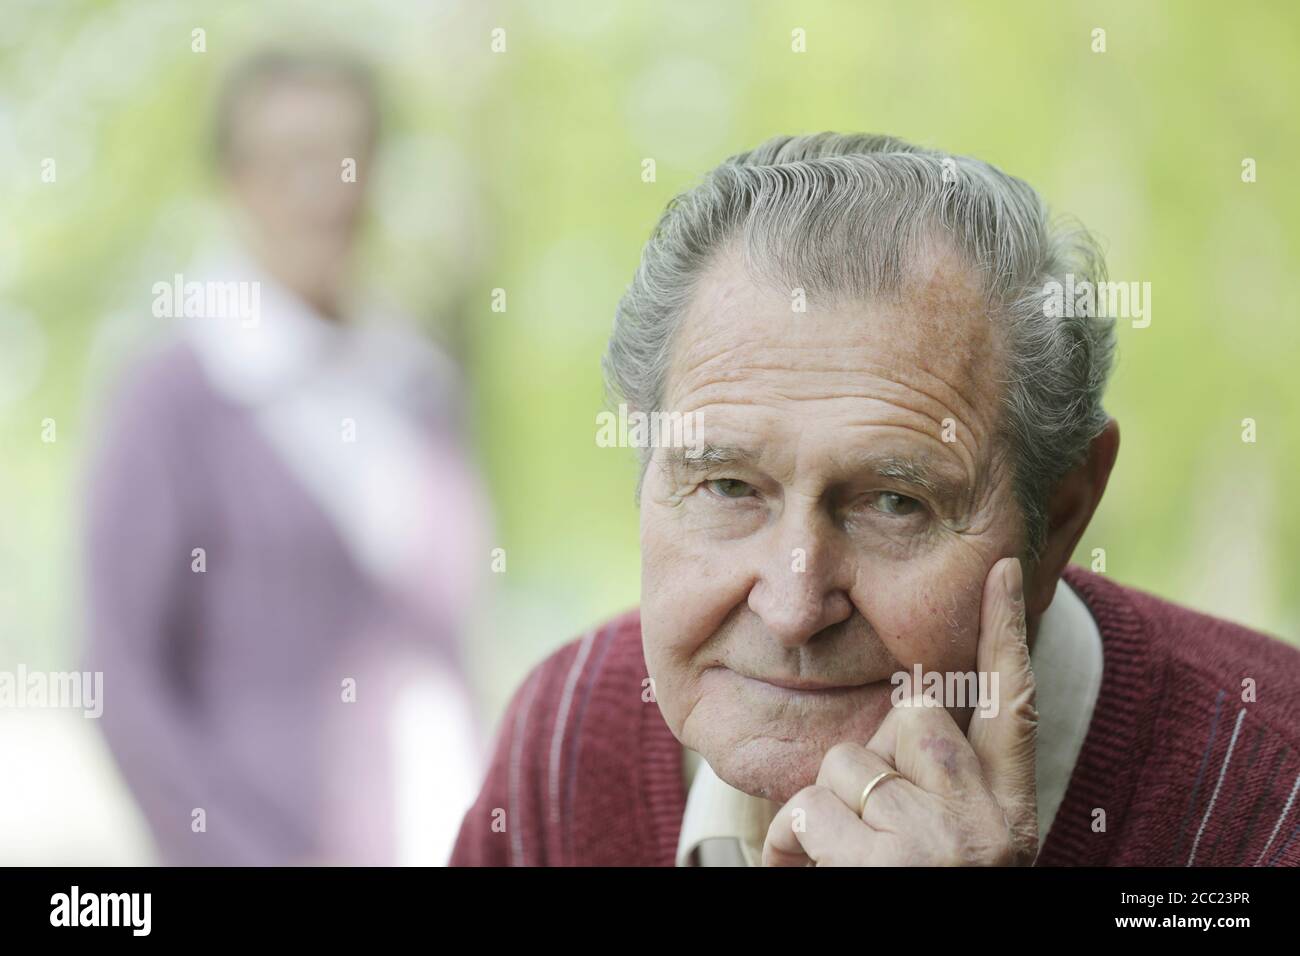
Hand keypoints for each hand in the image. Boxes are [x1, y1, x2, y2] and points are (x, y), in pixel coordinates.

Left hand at [762, 556, 1038, 865]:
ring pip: (848, 762)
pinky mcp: (889, 866)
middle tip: (872, 813)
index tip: (1003, 568)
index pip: (1014, 703)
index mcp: (1012, 813)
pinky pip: (809, 811)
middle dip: (871, 749)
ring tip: (845, 859)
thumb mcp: (959, 845)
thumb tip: (901, 709)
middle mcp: (990, 823)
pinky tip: (808, 874)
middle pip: (912, 716)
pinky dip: (791, 844)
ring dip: (825, 807)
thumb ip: (941, 780)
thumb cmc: (925, 894)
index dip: (1006, 632)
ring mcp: (942, 845)